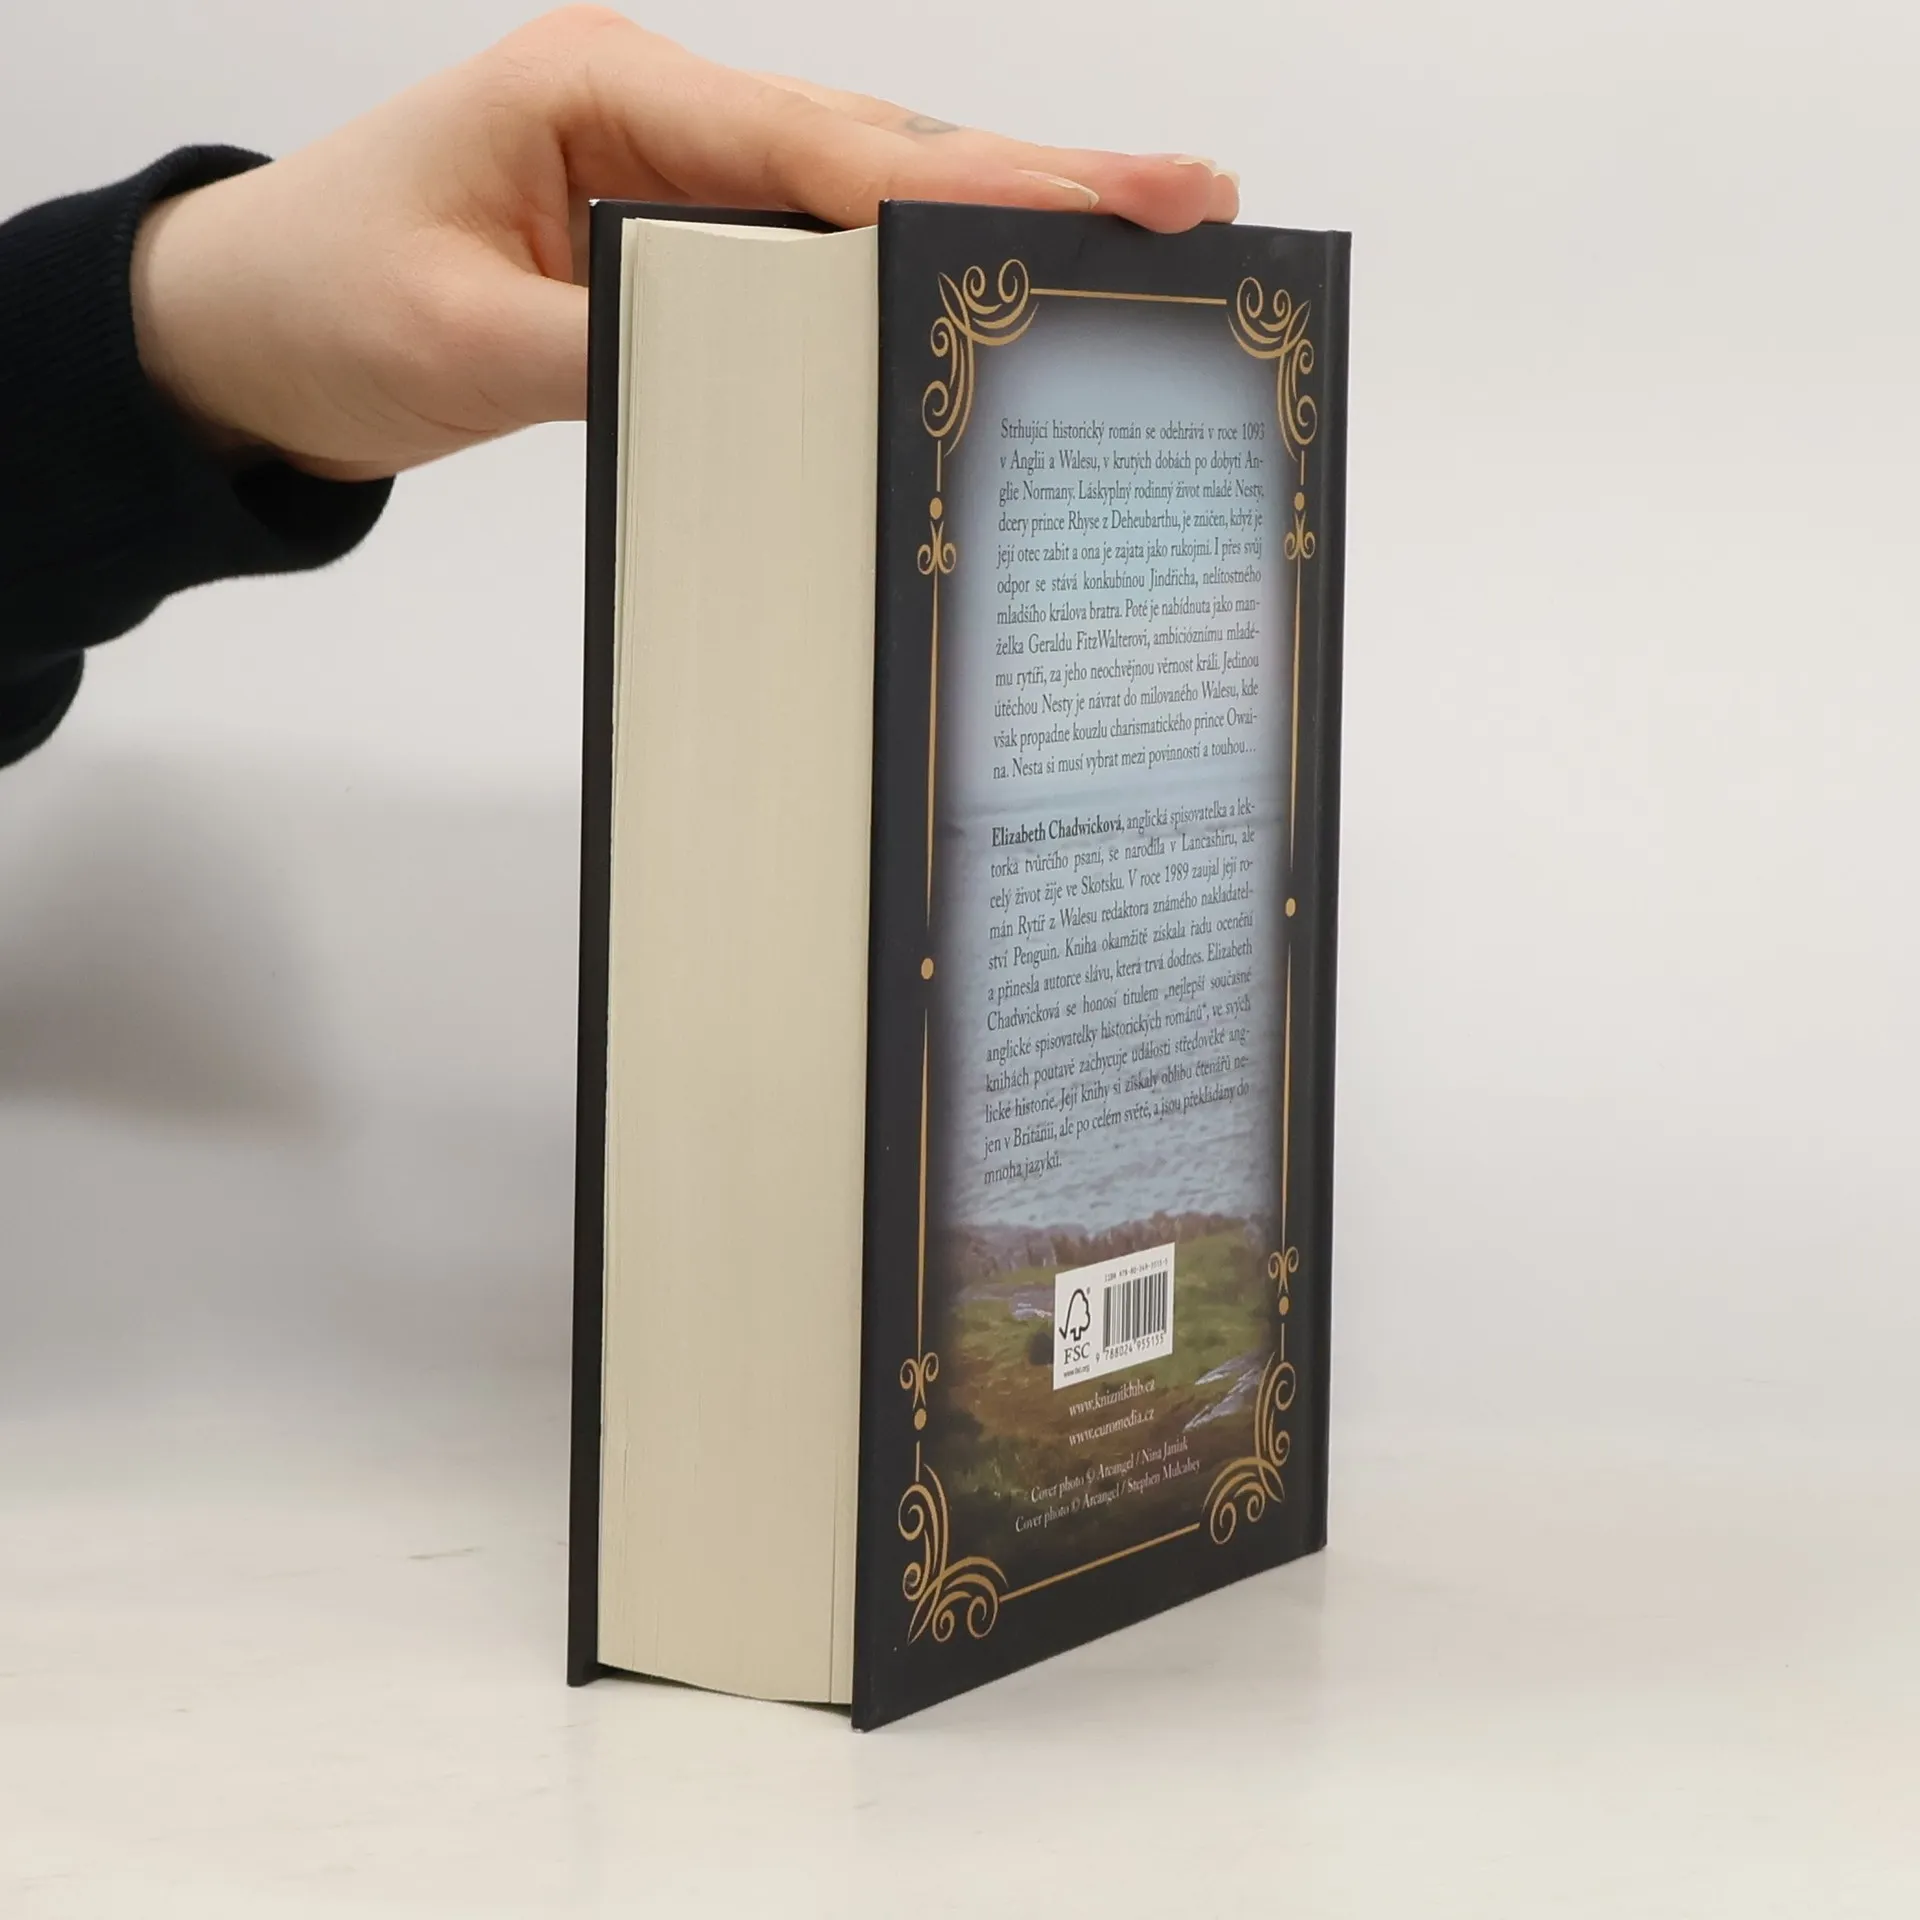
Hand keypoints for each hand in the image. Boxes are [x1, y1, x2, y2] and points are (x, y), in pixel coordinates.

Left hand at [130, 7, 1238, 480]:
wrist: (241, 326)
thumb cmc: (318, 304)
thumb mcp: (453, 343)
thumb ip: (614, 352)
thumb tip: (773, 373)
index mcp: (600, 93)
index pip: (818, 149)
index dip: (967, 186)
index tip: (1100, 204)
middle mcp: (654, 110)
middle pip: (876, 142)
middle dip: (1034, 174)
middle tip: (1188, 195)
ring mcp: (670, 167)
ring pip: (861, 185)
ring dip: (992, 211)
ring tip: (1135, 232)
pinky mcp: (671, 231)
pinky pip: (812, 247)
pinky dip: (904, 266)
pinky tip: (986, 288)